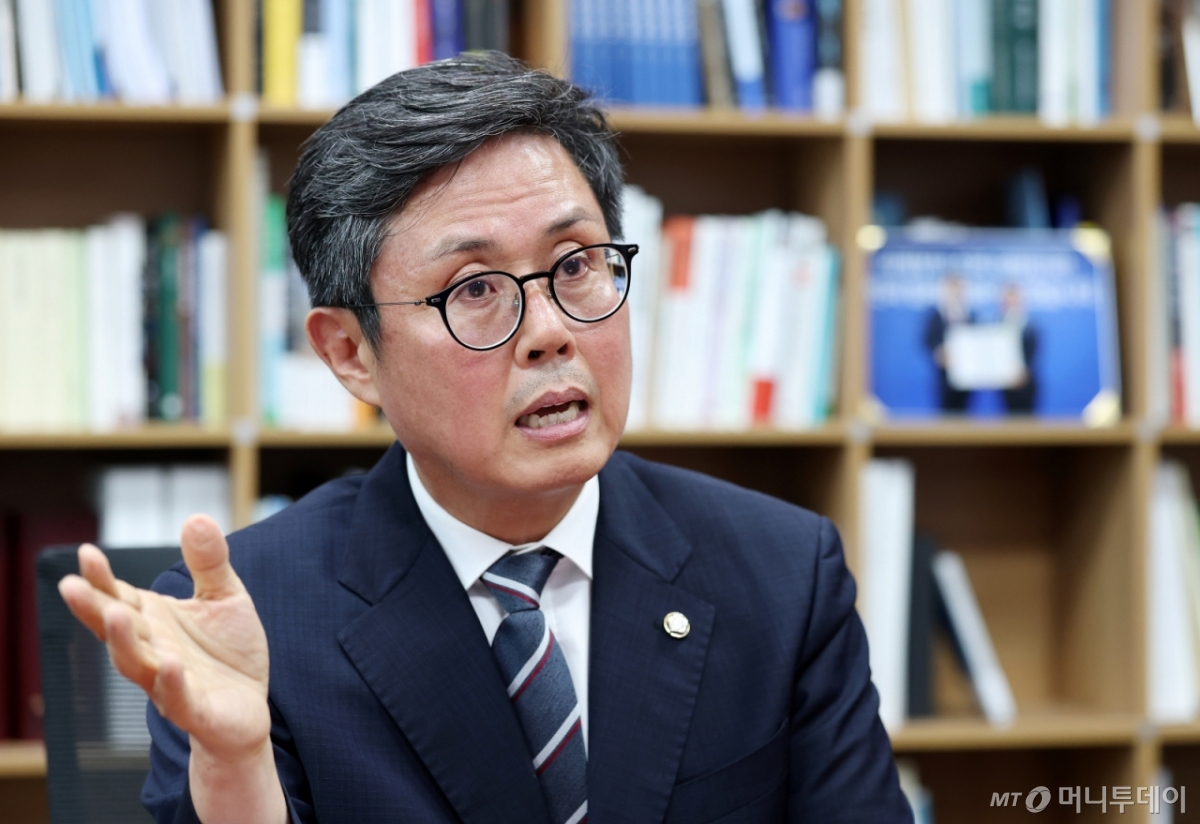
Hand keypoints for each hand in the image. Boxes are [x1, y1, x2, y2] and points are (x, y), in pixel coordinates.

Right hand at [58, 515, 271, 764]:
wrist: (247, 709)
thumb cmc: (228, 652)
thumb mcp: (225, 597)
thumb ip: (209, 562)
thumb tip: (196, 517)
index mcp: (153, 622)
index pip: (119, 597)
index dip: (101, 579)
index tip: (85, 553)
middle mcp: (152, 651)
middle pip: (117, 629)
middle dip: (94, 609)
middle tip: (72, 585)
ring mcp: (169, 683)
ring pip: (136, 665)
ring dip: (123, 642)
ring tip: (114, 613)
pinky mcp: (195, 710)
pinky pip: (179, 698)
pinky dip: (171, 682)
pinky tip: (169, 662)